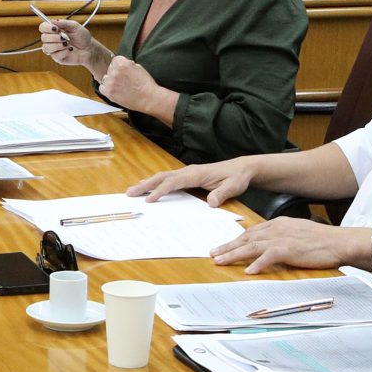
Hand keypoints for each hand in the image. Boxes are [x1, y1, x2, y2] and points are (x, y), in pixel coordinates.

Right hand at [37, 15, 103, 75]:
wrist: (89, 49)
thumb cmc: (82, 37)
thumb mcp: (75, 26)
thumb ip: (64, 23)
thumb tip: (53, 21)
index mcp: (54, 30)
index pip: (43, 27)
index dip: (47, 28)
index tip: (56, 29)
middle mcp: (52, 39)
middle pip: (43, 38)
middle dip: (54, 37)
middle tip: (65, 37)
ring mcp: (54, 49)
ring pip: (46, 47)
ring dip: (58, 45)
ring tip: (68, 44)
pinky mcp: (57, 58)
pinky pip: (54, 55)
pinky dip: (63, 52)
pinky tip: (70, 50)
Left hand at [98, 55, 165, 115]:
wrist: (148, 98)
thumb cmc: (146, 84)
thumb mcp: (138, 67)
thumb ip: (127, 64)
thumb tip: (121, 64)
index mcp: (122, 63)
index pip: (115, 60)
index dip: (119, 65)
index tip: (123, 70)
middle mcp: (115, 72)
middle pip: (109, 69)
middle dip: (115, 73)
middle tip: (123, 79)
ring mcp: (111, 83)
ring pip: (105, 78)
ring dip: (110, 81)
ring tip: (119, 86)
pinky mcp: (109, 93)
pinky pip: (102, 88)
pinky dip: (106, 89)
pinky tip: (114, 90)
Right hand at [130, 158, 255, 205]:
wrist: (242, 169)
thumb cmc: (237, 178)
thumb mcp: (234, 186)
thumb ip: (222, 193)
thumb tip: (211, 202)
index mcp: (197, 173)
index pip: (175, 182)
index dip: (161, 191)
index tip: (149, 199)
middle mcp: (189, 171)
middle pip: (163, 177)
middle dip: (145, 185)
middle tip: (129, 193)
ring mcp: (187, 172)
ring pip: (163, 176)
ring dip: (147, 183)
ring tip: (132, 191)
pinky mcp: (188, 175)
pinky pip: (168, 179)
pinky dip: (155, 182)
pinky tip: (147, 186)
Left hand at [211, 216, 357, 274]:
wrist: (339, 241)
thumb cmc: (323, 240)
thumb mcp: (298, 233)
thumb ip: (283, 237)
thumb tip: (271, 246)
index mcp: (279, 224)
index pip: (252, 232)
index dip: (236, 240)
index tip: (223, 246)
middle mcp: (277, 229)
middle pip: (246, 238)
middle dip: (228, 246)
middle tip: (213, 254)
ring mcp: (282, 238)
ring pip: (251, 246)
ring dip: (233, 254)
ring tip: (220, 261)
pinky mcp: (289, 250)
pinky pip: (268, 257)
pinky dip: (257, 264)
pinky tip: (248, 271)